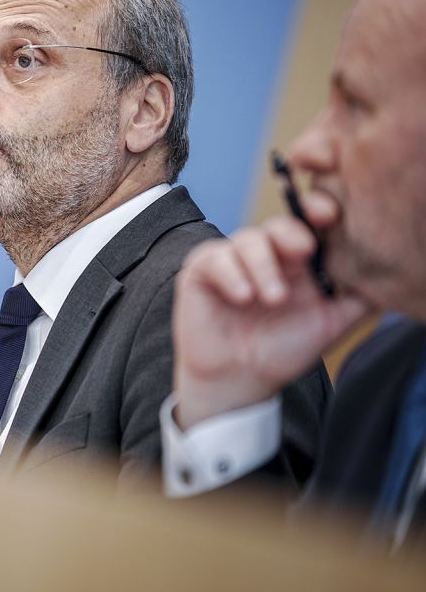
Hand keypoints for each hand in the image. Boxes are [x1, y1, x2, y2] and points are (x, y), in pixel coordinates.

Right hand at [172, 192, 372, 428]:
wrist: (241, 380)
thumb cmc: (283, 351)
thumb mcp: (331, 324)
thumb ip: (359, 298)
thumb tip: (391, 276)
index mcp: (298, 261)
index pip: (308, 224)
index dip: (316, 211)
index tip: (329, 214)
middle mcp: (266, 255)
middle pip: (278, 224)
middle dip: (291, 232)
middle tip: (304, 250)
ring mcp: (232, 261)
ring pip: (247, 240)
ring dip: (263, 267)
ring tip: (271, 299)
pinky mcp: (201, 272)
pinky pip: (214, 259)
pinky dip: (231, 275)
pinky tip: (242, 297)